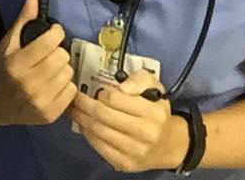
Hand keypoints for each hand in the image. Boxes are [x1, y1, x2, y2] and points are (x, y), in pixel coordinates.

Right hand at [0, 0, 77, 126]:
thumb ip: (23, 19)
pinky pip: (71, 91)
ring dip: (61, 68)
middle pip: (62, 57)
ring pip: (69, 73)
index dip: (55, 33)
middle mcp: (29, 85)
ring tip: (50, 68)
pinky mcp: (49, 116)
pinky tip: (52, 83)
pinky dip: (64, 85)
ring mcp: (40, 102)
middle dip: (58, 51)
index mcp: (16, 64)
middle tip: (49, 52)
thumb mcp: (7, 43)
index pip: (51, 42)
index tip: (52, 33)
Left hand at [68, 70, 185, 172]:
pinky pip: (99, 147)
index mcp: (153, 112)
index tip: (96, 91)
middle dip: (84, 104)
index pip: (114, 98)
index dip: (101, 93)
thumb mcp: (154, 88)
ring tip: (75, 110)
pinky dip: (87, 134)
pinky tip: (84, 125)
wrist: (168, 145)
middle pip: (102, 115)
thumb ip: (139, 80)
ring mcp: (135, 151)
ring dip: (81, 119)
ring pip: (98, 131)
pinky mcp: (125, 163)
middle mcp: (145, 133)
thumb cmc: (156, 112)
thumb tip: (122, 87)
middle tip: (75, 98)